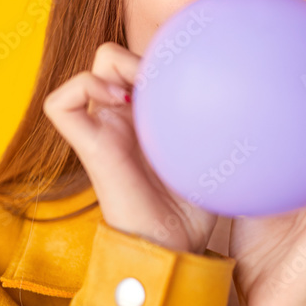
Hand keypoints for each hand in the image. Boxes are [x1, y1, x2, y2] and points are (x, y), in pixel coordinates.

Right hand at [42, 42, 217, 253]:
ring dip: (116, 65)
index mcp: (147, 118)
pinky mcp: (89, 146)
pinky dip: (82, 86)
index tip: (186, 81)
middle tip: (162, 83)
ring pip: (90, 69)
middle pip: (113, 58)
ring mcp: (104, 130)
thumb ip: (218, 124)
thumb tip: (246, 96)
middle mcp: (122, 119)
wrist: (178, 249)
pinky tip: (118, 99)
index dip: (160, 60)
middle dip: (138, 57)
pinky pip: (59, 104)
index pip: (142, 64)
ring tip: (140, 89)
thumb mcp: (213, 154)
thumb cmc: (198, 208)